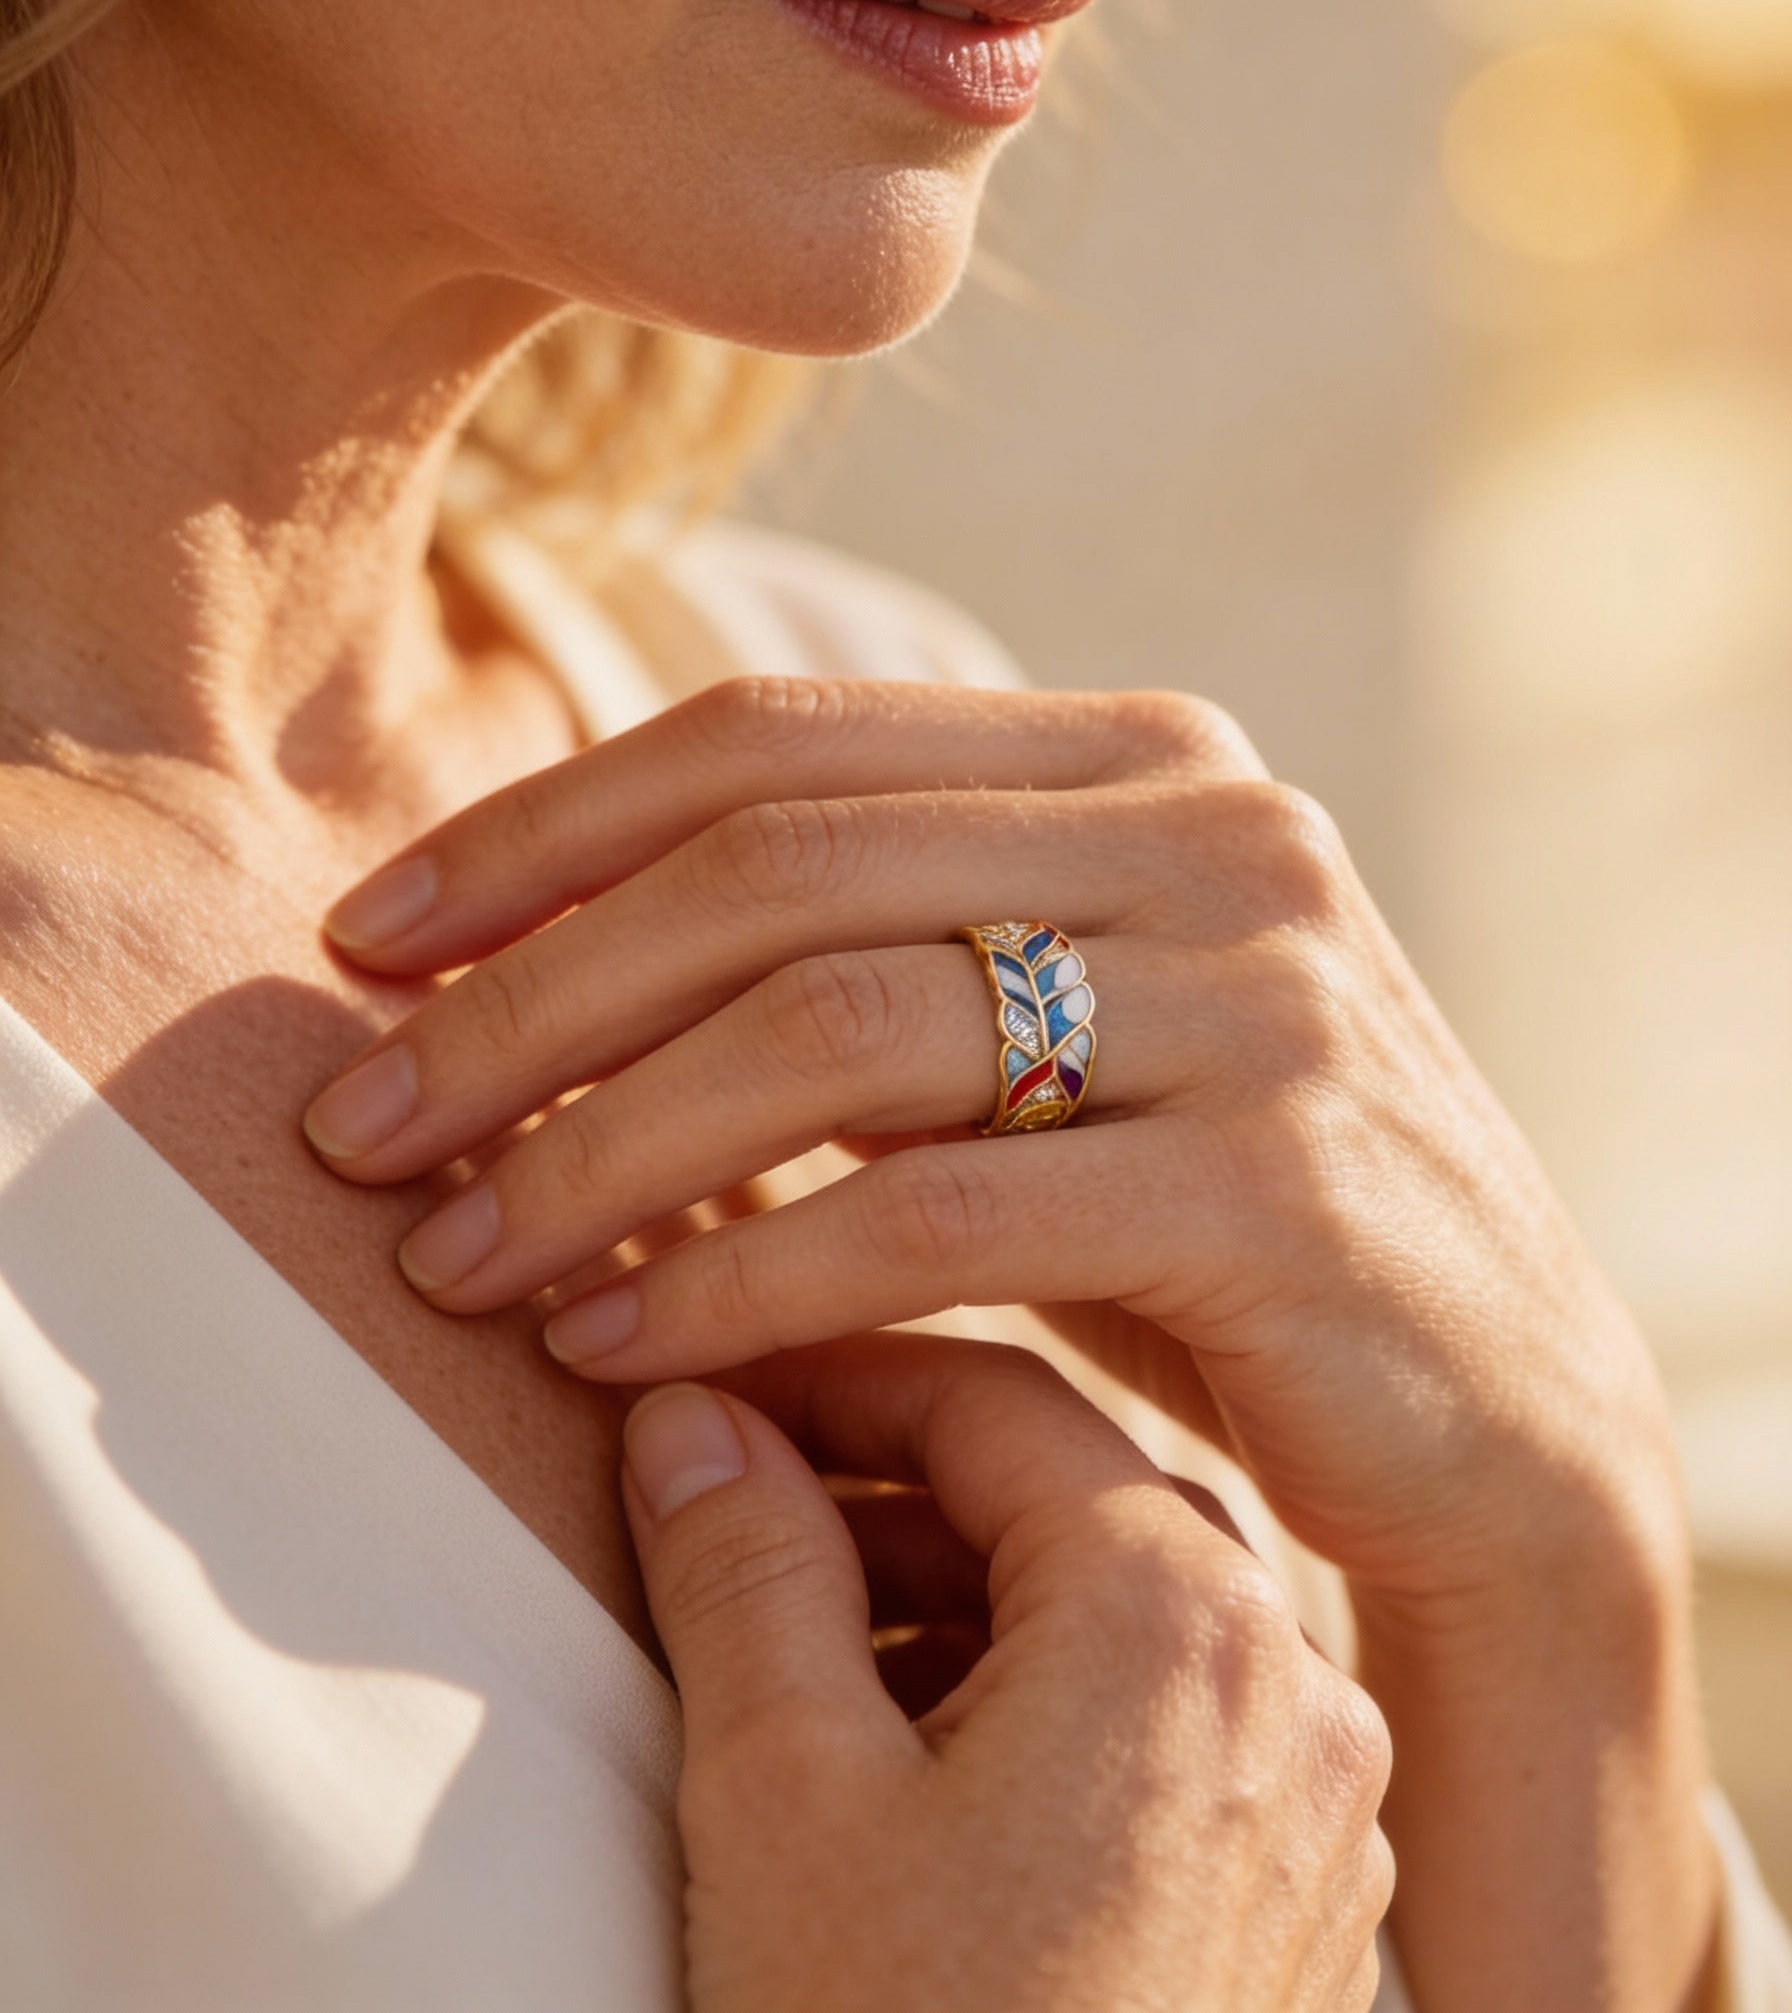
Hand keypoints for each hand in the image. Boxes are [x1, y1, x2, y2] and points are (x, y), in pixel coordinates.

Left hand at [305, 675, 1717, 2007]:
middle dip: (528, 1003)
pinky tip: (623, 1353)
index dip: (542, 831)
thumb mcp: (1054, 1031)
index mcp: (1137, 753)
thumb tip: (532, 950)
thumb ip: (868, 944)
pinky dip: (747, 1282)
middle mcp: (1211, 831)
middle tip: (360, 1126)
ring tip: (456, 1258)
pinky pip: (938, 1215)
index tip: (364, 942)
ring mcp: (1259, 997)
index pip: (774, 737)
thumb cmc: (1207, 1217)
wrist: (1493, 1412)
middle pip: (777, 871)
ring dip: (601, 1152)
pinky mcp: (1279, 1184)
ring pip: (836, 1031)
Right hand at [618, 1331, 1391, 2012]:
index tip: (711, 1388)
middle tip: (736, 1503)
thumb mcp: (780, 1791)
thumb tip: (693, 1417)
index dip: (830, 1376)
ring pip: (1115, 1608)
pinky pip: (1163, 1724)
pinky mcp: (1297, 1899)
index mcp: (1180, 1618)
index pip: (989, 1401)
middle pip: (1064, 1497)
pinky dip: (1035, 1696)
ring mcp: (1313, 1804)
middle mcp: (1288, 1687)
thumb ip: (740, 1565)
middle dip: (888, 1487)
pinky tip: (912, 1758)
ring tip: (801, 1634)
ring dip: (955, 1592)